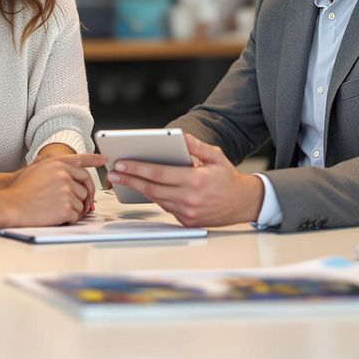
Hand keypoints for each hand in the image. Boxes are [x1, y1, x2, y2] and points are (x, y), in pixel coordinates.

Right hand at [6, 154, 104, 226]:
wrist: (11, 204)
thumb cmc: (19, 189)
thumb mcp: (32, 168)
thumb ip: (45, 162)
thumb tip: (48, 157)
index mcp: (57, 163)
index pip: (81, 160)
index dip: (94, 159)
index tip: (104, 159)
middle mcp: (64, 174)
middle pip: (86, 184)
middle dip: (88, 195)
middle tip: (87, 203)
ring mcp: (66, 191)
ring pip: (82, 201)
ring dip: (76, 208)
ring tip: (61, 211)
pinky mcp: (66, 207)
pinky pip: (77, 214)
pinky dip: (71, 218)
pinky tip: (59, 217)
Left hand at [107, 134, 263, 226]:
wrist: (244, 203)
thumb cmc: (228, 178)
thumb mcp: (216, 156)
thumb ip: (196, 146)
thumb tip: (179, 137)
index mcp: (195, 181)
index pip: (158, 174)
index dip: (137, 169)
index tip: (121, 164)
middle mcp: (190, 199)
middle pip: (152, 188)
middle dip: (130, 180)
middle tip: (114, 173)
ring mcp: (188, 213)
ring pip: (157, 199)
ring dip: (139, 189)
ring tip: (124, 179)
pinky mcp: (187, 221)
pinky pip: (166, 207)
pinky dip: (156, 197)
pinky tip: (145, 187)